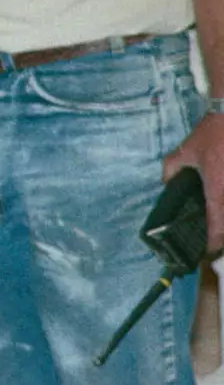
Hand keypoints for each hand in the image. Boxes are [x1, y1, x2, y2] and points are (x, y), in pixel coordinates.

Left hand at [163, 112, 223, 248]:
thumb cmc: (213, 133)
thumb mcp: (185, 151)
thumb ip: (172, 169)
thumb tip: (166, 182)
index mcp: (218, 191)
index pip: (217, 227)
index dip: (212, 243)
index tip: (207, 251)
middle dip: (223, 237)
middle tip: (214, 242)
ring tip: (218, 228)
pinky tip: (221, 204)